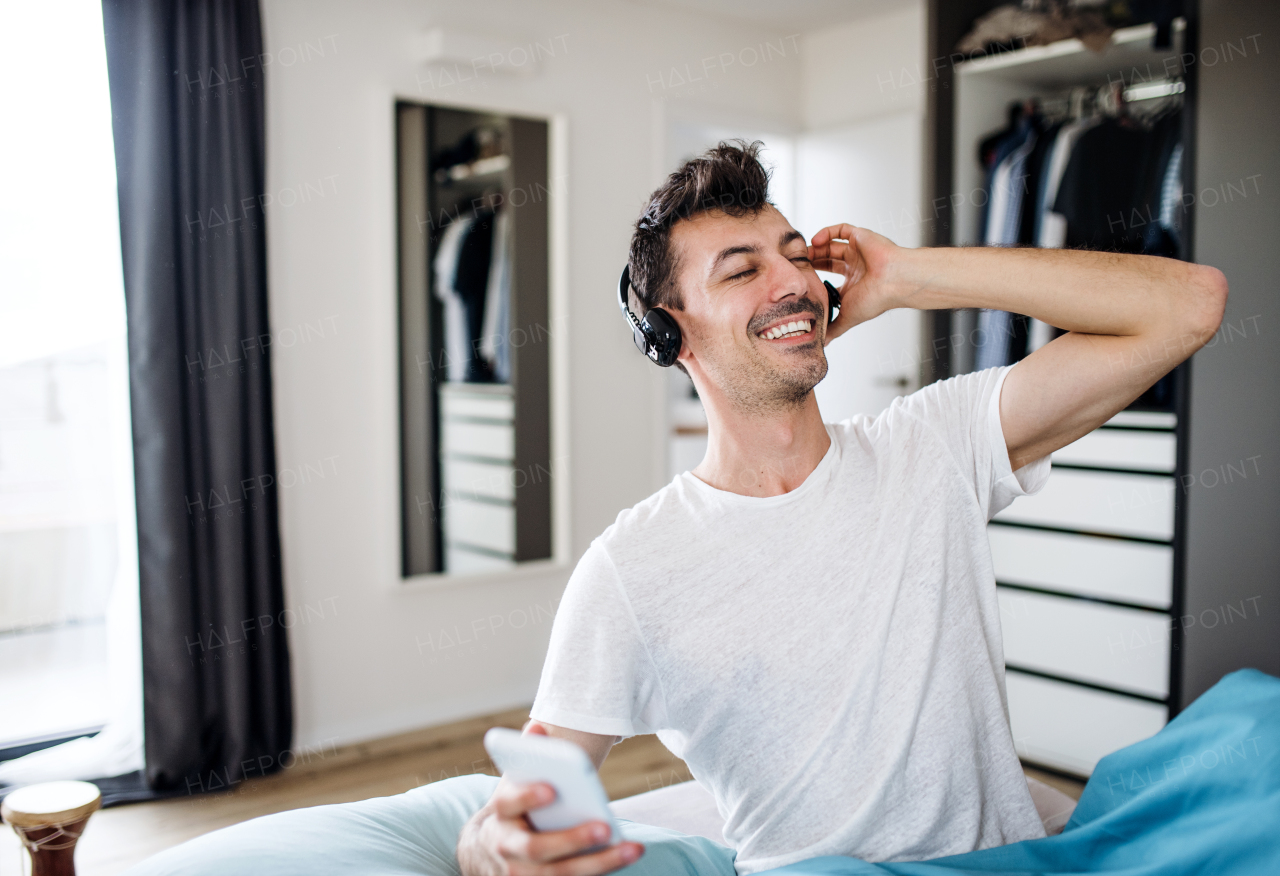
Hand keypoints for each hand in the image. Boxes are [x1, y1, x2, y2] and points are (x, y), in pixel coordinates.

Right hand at [457, 725, 643, 875]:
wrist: (492, 850)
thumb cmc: (516, 808)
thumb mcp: (516, 780)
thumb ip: (527, 755)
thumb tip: (537, 728)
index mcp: (500, 816)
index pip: (508, 805)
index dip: (527, 797)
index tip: (552, 789)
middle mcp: (507, 850)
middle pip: (538, 849)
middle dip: (572, 839)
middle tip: (605, 826)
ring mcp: (523, 875)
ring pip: (560, 875)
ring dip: (599, 864)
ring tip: (633, 848)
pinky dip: (600, 873)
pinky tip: (626, 858)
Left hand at [808, 224, 902, 343]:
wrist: (894, 281)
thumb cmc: (876, 299)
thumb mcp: (848, 316)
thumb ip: (833, 328)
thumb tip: (820, 343)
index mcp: (854, 282)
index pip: (829, 276)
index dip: (814, 276)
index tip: (800, 279)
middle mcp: (856, 265)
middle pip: (828, 259)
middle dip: (813, 261)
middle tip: (798, 264)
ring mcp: (858, 250)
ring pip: (832, 244)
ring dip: (817, 247)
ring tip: (804, 253)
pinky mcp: (860, 236)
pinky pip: (841, 229)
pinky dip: (826, 232)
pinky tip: (815, 241)